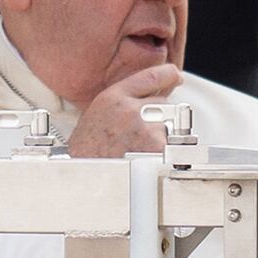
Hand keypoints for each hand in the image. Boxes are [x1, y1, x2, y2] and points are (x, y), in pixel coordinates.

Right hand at [67, 64, 187, 159]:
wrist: (82, 182)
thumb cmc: (86, 156)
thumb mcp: (97, 118)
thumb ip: (124, 103)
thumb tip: (156, 95)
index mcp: (113, 99)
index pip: (151, 77)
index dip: (168, 75)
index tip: (175, 76)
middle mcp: (130, 110)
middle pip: (163, 106)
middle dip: (156, 120)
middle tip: (138, 140)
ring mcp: (147, 130)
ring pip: (168, 129)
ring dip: (159, 140)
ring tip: (135, 156)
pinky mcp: (159, 151)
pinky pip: (171, 149)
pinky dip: (163, 157)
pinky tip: (142, 164)